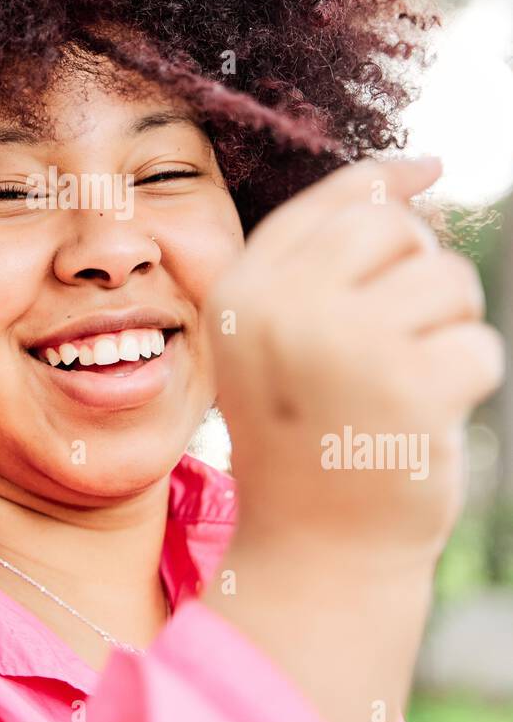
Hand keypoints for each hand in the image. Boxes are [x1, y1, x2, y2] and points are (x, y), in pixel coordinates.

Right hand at [206, 156, 503, 569]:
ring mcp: (344, 344)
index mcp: (243, 292)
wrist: (317, 552)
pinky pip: (478, 344)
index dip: (388, 180)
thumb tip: (426, 170)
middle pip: (395, 230)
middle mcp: (284, 308)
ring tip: (411, 382)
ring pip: (447, 282)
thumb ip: (329, 258)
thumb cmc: (308, 437)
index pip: (332, 203)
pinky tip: (430, 421)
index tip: (433, 169)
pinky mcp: (407, 388)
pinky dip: (470, 381)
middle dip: (421, 273)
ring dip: (449, 329)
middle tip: (404, 336)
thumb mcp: (284, 339)